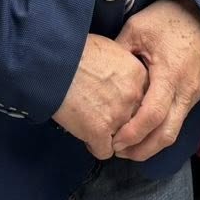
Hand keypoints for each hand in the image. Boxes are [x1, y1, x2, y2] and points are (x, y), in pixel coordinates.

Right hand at [53, 34, 147, 159]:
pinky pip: (104, 151)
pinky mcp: (99, 131)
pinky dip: (94, 146)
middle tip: (105, 117)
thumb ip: (122, 66)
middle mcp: (133, 97)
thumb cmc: (75, 51)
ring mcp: (118, 116)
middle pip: (137, 121)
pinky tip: (85, 135)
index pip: (146, 100)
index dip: (130, 104)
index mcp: (139, 75)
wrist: (53, 61)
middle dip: (123, 123)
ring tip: (94, 127)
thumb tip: (119, 78)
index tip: (117, 104)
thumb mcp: (109, 48)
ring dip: (110, 137)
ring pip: (123, 140)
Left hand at [112, 0, 199, 161]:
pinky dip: (159, 132)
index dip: (133, 134)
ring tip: (127, 147)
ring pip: (174, 132)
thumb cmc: (167, 18)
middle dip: (142, 150)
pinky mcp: (193, 95)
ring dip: (151, 145)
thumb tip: (98, 75)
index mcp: (170, 75)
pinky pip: (177, 122)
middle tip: (118, 152)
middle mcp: (185, 91)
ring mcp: (192, 95)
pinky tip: (142, 132)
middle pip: (166, 134)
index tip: (114, 141)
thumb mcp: (136, 29)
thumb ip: (118, 54)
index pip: (152, 116)